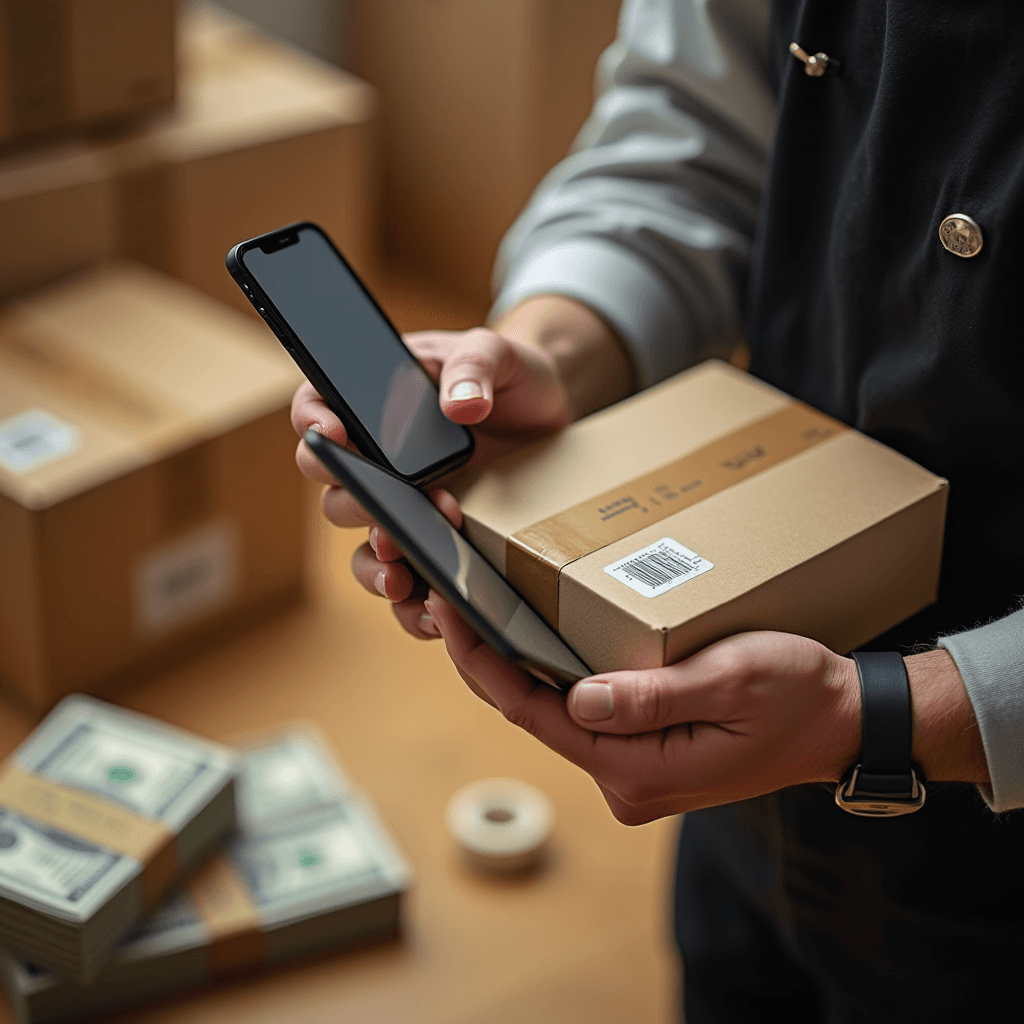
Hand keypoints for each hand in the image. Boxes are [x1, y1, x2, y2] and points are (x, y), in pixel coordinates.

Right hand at [291, 296, 631, 638]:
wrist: (551, 415)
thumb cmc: (513, 374)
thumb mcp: (497, 352)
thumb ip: (475, 366)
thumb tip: (462, 406)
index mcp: (373, 403)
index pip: (317, 410)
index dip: (314, 423)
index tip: (334, 434)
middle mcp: (377, 460)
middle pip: (336, 490)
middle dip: (355, 506)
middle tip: (385, 513)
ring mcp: (405, 506)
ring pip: (363, 545)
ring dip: (375, 564)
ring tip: (401, 574)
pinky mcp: (436, 541)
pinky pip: (407, 580)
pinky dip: (412, 603)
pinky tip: (434, 609)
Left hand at [424, 591, 861, 821]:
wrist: (844, 724)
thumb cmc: (800, 696)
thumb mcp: (732, 681)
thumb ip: (653, 696)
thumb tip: (578, 697)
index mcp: (638, 769)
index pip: (531, 711)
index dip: (480, 658)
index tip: (446, 608)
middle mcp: (626, 782)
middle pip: (531, 712)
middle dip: (485, 655)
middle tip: (446, 593)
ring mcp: (633, 772)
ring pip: (553, 711)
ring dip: (515, 663)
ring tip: (477, 608)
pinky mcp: (644, 756)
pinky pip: (582, 713)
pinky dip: (551, 674)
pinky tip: (533, 638)